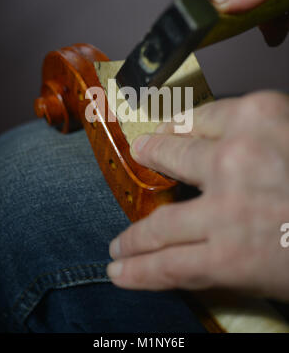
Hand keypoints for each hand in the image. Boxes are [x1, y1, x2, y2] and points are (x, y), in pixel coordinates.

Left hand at [107, 91, 288, 300]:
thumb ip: (266, 135)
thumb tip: (227, 143)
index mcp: (261, 114)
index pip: (200, 118)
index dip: (178, 127)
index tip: (165, 133)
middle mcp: (237, 154)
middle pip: (172, 155)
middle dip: (152, 158)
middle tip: (141, 160)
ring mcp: (227, 207)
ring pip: (161, 220)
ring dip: (135, 235)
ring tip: (119, 244)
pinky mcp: (228, 256)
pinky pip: (171, 264)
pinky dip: (141, 270)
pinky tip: (121, 271)